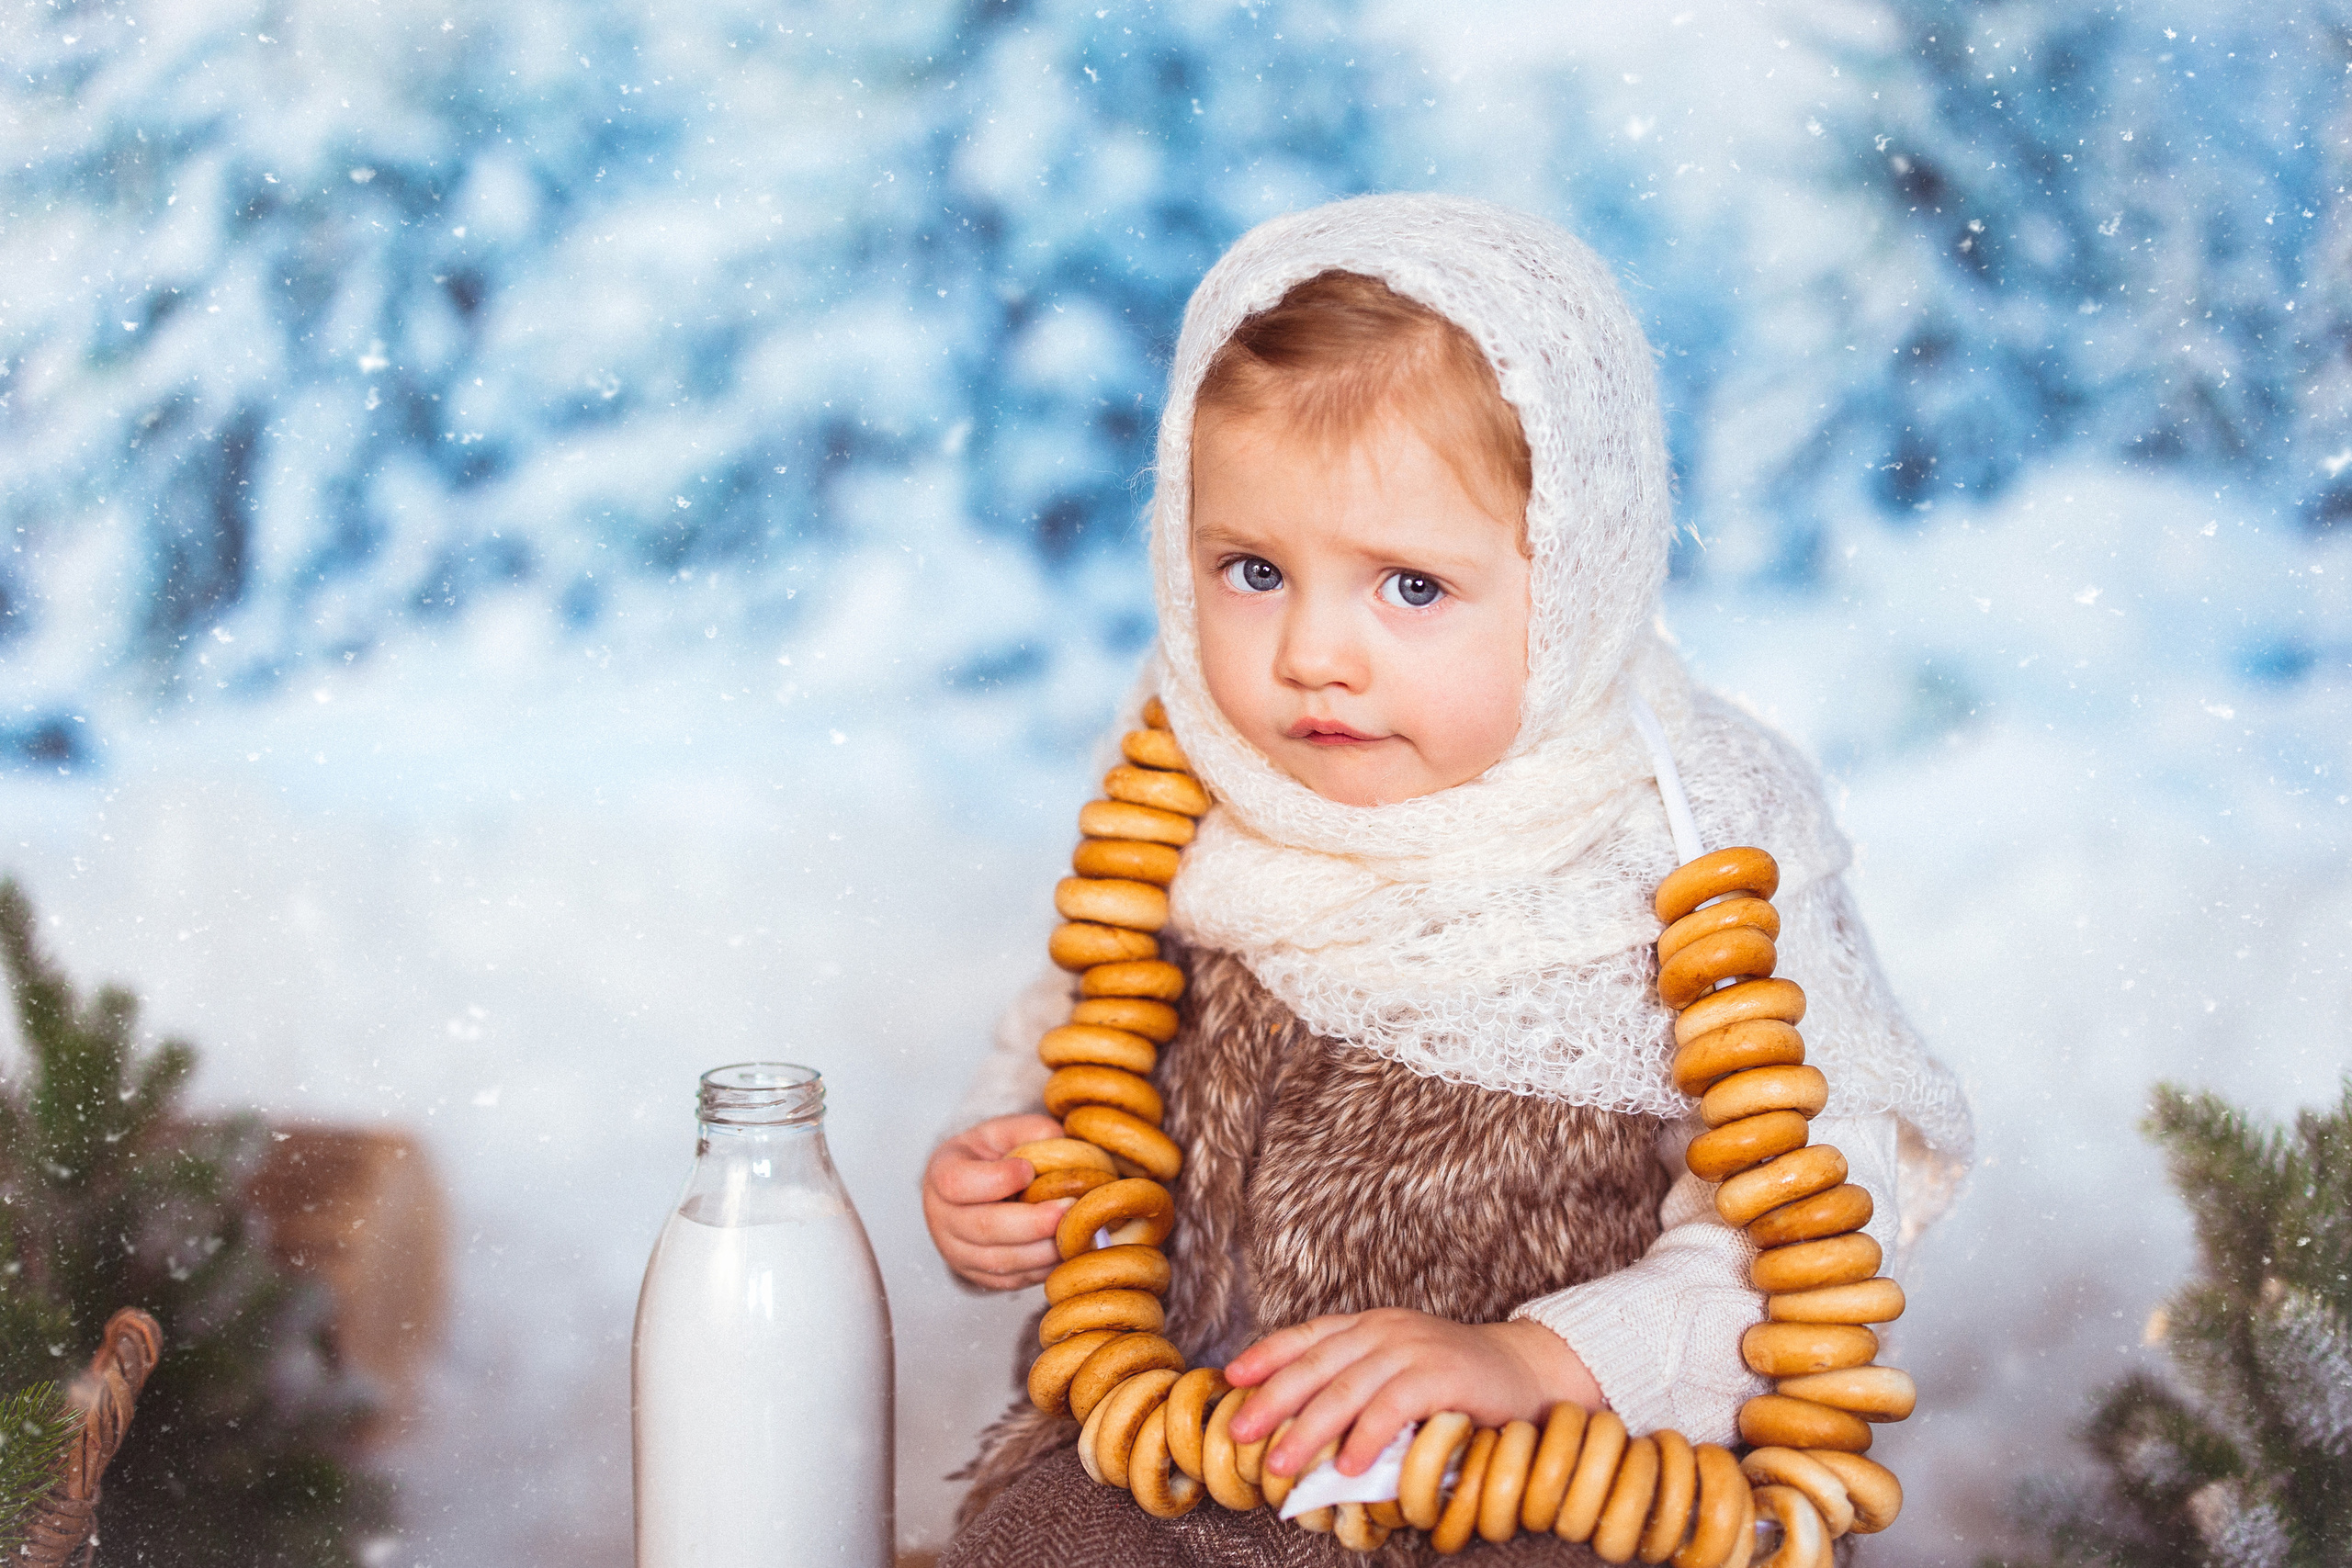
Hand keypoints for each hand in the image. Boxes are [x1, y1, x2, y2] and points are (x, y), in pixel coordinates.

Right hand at [921, 1113, 1068, 1288]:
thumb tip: (1062, 1145)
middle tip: (1070, 1209)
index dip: (996, 1180)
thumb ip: (1031, 1132)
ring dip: (1041, 1250)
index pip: (957, 1183)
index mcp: (942, 1172)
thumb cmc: (994, 1155)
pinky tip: (1066, 1251)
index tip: (1029, 1170)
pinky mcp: (978, 1276)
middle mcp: (941, 1217)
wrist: (976, 1188)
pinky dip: (1041, 1268)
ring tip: (1075, 1232)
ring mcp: (956, 1252)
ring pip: (999, 1260)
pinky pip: (1011, 1280)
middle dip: (1031, 1222)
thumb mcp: (1007, 1131)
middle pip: (982, 1227)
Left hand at [1223, 1309, 1604, 1479]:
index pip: (1307, 1335)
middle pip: (1315, 1364)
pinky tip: (1347, 1467)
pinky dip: (1366, 1438)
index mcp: (1370, 1326)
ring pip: (1346, 1388)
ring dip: (1309, 1429)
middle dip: (1272, 1401)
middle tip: (1241, 1434)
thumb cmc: (1456, 1386)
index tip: (1232, 1379)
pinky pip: (1392, 1406)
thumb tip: (1300, 1435)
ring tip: (1282, 1464)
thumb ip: (1358, 1393)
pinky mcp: (1442, 1374)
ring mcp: (1413, 1348)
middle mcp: (1385, 1329)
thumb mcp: (1399, 1375)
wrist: (1528, 1374)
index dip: (1266, 1355)